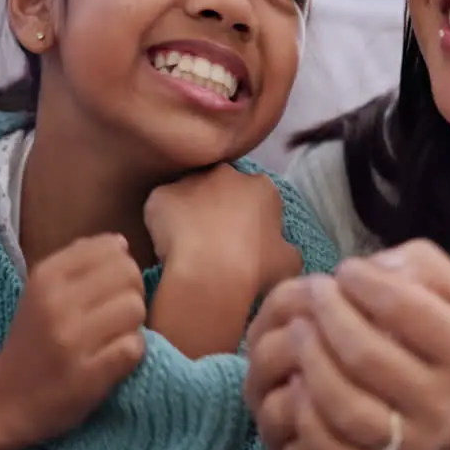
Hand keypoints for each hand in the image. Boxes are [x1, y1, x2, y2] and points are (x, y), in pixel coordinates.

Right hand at [0, 234, 146, 449]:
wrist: (4, 401)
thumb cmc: (31, 342)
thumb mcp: (41, 292)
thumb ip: (77, 262)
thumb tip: (120, 242)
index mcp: (45, 276)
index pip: (112, 247)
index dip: (121, 266)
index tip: (109, 287)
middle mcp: (57, 303)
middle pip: (129, 276)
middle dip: (131, 293)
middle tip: (116, 315)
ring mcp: (73, 340)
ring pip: (135, 309)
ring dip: (133, 325)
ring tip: (115, 336)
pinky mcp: (88, 375)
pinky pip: (134, 347)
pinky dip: (131, 353)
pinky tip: (114, 358)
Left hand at [145, 164, 299, 293]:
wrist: (210, 275)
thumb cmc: (255, 269)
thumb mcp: (289, 262)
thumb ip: (284, 247)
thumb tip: (279, 247)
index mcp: (262, 187)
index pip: (255, 197)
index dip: (247, 220)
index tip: (242, 242)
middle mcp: (227, 174)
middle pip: (221, 188)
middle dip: (217, 207)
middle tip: (213, 242)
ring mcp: (191, 181)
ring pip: (189, 195)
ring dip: (188, 214)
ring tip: (187, 247)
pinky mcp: (160, 194)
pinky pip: (161, 208)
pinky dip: (162, 224)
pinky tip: (166, 247)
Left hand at [245, 240, 449, 449]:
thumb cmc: (441, 334)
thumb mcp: (449, 288)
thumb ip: (418, 263)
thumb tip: (376, 268)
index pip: (406, 309)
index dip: (365, 282)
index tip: (346, 269)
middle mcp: (440, 404)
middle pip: (367, 357)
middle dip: (329, 315)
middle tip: (315, 291)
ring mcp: (407, 445)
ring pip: (346, 409)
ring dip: (311, 362)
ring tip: (299, 329)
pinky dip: (303, 415)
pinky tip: (296, 380)